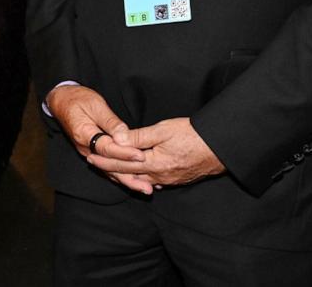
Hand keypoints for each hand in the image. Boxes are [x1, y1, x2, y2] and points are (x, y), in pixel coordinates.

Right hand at [43, 84, 149, 192]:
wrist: (62, 101)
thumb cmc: (79, 100)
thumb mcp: (95, 105)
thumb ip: (110, 121)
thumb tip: (123, 136)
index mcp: (84, 134)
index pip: (107, 148)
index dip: (125, 153)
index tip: (141, 156)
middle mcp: (85, 148)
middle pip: (109, 166)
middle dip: (129, 177)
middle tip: (147, 187)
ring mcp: (88, 152)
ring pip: (109, 170)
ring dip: (127, 181)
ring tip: (145, 189)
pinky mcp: (93, 153)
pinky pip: (107, 168)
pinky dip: (121, 176)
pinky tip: (133, 182)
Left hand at [90, 117, 224, 192]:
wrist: (221, 147)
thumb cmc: (193, 135)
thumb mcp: (163, 130)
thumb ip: (139, 137)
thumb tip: (117, 139)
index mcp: (154, 164)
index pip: (122, 164)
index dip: (105, 160)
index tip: (90, 157)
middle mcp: (161, 176)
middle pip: (129, 175)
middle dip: (111, 169)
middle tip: (94, 164)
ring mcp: (170, 180)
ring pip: (141, 180)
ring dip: (125, 175)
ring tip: (111, 169)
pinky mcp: (178, 179)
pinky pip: (155, 181)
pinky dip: (142, 178)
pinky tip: (138, 176)